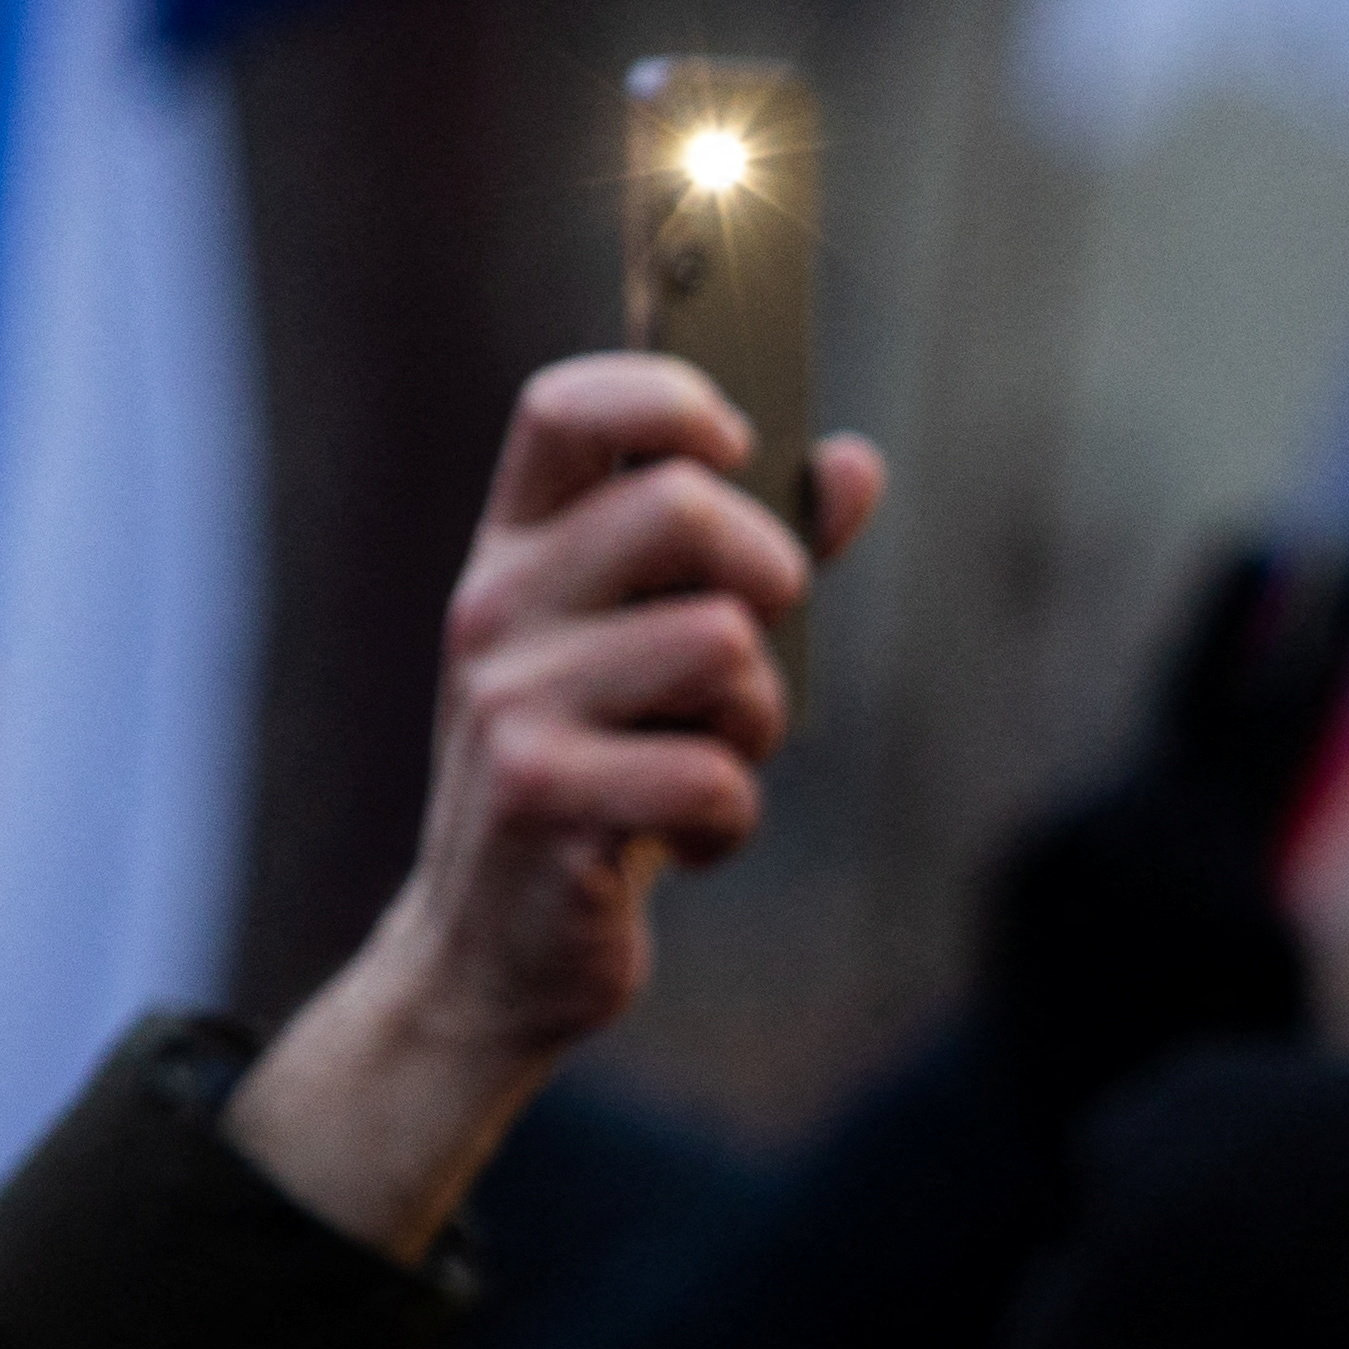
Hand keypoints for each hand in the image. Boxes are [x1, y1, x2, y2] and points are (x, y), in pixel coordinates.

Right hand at [226, 355, 879, 1258]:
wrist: (494, 949)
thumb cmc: (597, 779)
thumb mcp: (657, 654)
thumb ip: (755, 554)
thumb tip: (855, 463)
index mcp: (511, 553)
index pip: (566, 408)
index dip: (668, 398)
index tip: (735, 446)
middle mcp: (493, 611)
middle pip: (679, 507)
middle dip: (768, 574)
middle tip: (752, 647)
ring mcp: (508, 704)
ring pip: (721, 645)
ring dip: (755, 720)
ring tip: (706, 762)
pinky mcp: (541, 800)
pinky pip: (714, 776)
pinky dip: (729, 822)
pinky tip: (681, 840)